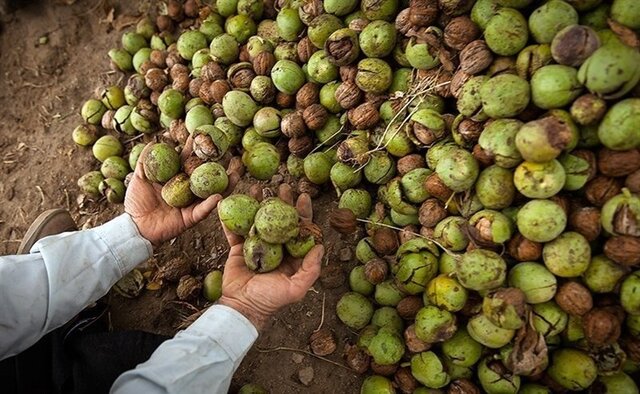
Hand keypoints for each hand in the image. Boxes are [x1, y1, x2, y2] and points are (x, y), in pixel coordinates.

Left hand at [125, 141, 242, 245]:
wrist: (134, 225)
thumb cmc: (136, 201)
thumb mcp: (139, 177)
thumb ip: (146, 161)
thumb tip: (153, 142)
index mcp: (176, 177)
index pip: (189, 159)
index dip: (197, 148)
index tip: (206, 133)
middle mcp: (187, 188)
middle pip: (206, 174)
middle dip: (220, 163)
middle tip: (232, 152)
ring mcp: (191, 202)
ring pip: (212, 191)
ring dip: (225, 183)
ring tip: (237, 173)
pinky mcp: (191, 217)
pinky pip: (202, 210)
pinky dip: (210, 204)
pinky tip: (218, 196)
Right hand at [218, 185, 324, 330]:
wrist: (242, 307)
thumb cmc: (271, 300)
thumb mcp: (295, 288)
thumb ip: (310, 269)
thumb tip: (321, 246)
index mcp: (291, 256)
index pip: (299, 230)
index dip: (302, 213)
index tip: (303, 197)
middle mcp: (275, 248)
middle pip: (279, 220)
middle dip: (281, 202)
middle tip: (282, 186)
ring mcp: (256, 247)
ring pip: (258, 220)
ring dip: (258, 204)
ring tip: (257, 188)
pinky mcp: (238, 249)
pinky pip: (234, 231)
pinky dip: (230, 218)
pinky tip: (228, 203)